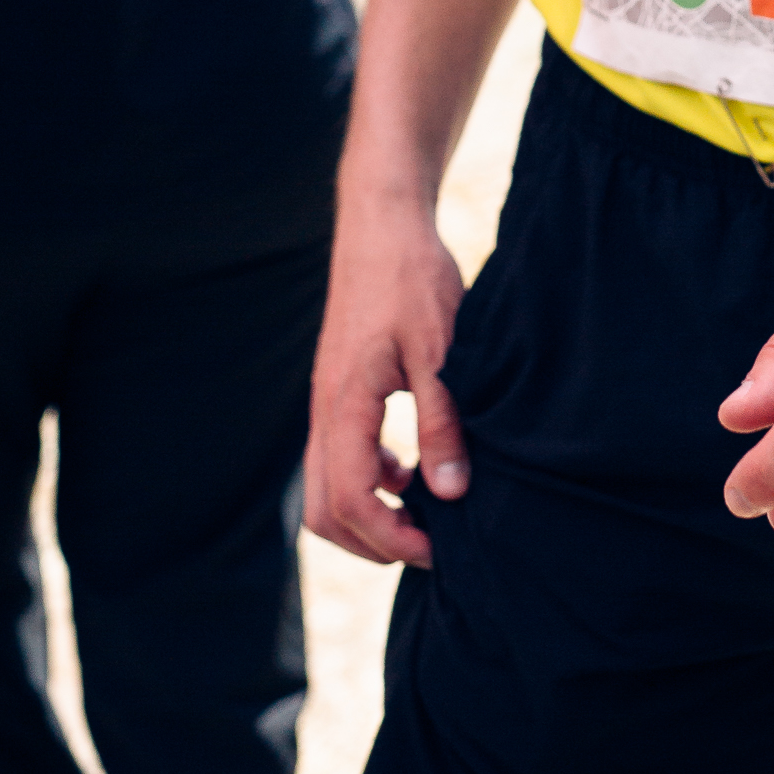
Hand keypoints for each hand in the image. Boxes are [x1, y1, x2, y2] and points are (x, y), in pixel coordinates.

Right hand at [305, 204, 469, 567]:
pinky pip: (339, 459)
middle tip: (431, 544)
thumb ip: (442, 420)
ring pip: (326, 488)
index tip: (439, 549)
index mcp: (345, 403)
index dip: (391, 539)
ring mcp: (327, 403)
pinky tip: (411, 469)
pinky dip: (370, 481)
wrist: (381, 225)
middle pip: (323, 511)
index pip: (348, 499)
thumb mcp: (439, 348)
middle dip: (372, 541)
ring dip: (369, 513)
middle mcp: (325, 410)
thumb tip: (450, 491)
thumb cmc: (411, 278)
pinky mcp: (338, 393)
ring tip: (426, 511)